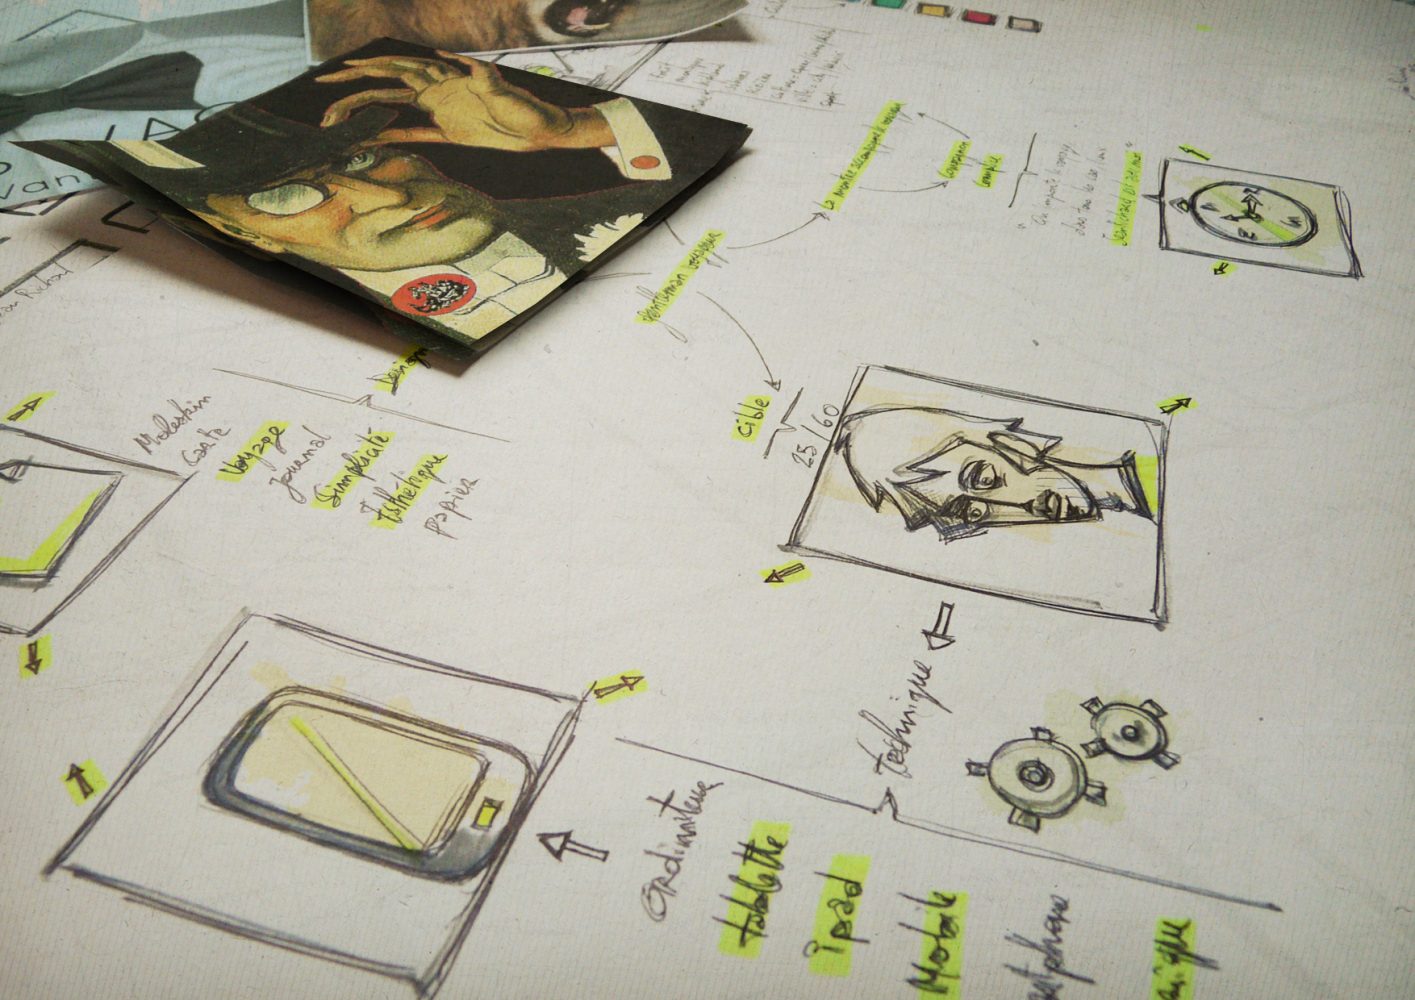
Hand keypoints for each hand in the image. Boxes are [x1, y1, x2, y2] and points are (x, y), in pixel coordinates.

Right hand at [316, 52, 612, 151]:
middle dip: (356, 87)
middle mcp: (439, 91)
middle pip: (388, 85)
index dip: (370, 69)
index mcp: (446, 79)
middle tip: (323, 93)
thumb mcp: (506, 93)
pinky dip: (393, 138)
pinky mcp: (450, 132)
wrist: (544, 130)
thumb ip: (488, 82)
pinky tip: (370, 143)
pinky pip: (415, 135)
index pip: (400, 70)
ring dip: (367, 111)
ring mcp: (442, 111)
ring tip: (337, 119)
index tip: (342, 70)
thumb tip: (475, 69)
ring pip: (395, 108)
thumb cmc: (528, 110)